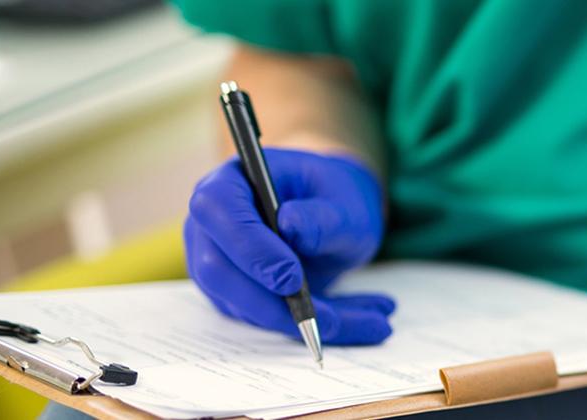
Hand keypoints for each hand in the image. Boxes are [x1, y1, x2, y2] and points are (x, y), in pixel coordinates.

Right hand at [185, 148, 392, 344]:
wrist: (337, 215)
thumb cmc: (336, 198)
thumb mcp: (345, 202)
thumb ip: (322, 216)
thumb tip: (290, 226)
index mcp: (231, 181)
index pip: (216, 209)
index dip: (249, 247)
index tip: (291, 277)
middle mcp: (211, 224)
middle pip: (217, 271)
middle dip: (270, 303)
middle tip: (330, 320)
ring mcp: (217, 263)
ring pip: (242, 306)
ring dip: (304, 322)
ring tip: (375, 320)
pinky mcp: (234, 295)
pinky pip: (265, 320)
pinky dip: (314, 327)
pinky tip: (365, 322)